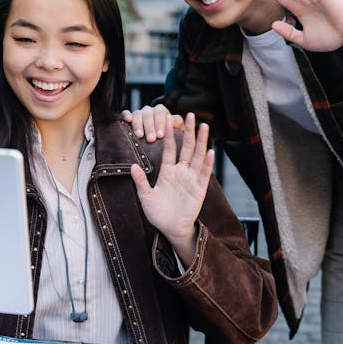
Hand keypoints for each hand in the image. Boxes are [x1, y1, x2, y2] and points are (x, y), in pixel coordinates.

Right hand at [121, 104, 184, 142]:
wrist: (159, 138)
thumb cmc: (169, 134)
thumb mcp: (177, 128)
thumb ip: (177, 123)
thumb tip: (173, 120)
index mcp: (161, 111)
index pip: (160, 113)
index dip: (160, 123)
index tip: (160, 135)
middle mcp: (150, 110)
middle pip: (148, 114)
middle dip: (149, 127)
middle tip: (151, 139)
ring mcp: (139, 114)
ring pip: (137, 114)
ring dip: (138, 124)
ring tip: (140, 135)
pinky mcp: (130, 118)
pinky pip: (126, 113)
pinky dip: (126, 115)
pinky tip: (127, 119)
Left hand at [130, 113, 213, 267]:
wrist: (171, 229)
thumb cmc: (158, 214)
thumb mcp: (145, 196)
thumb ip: (141, 181)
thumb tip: (132, 166)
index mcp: (168, 172)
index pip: (169, 149)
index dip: (169, 135)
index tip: (167, 119)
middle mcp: (181, 172)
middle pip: (186, 147)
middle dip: (188, 131)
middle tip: (189, 114)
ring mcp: (191, 179)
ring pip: (198, 156)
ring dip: (201, 142)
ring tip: (204, 126)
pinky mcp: (199, 189)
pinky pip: (204, 174)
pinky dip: (208, 163)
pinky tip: (210, 151)